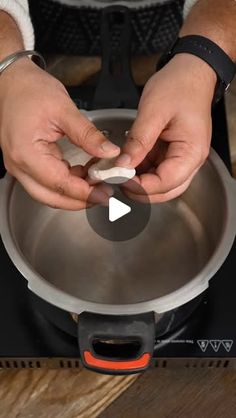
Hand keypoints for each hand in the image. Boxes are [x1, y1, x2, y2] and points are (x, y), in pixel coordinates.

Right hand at [0, 59, 119, 209]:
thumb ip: (88, 135)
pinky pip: (47, 182)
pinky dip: (66, 182)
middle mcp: (19, 165)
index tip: (104, 193)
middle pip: (51, 197)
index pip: (59, 183)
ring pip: (49, 193)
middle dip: (80, 200)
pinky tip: (83, 173)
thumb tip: (109, 152)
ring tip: (97, 182)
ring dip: (73, 192)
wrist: (11, 81)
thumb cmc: (30, 90)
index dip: (84, 192)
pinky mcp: (26, 163)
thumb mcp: (64, 110)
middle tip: (104, 194)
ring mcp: (20, 166)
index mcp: (26, 153)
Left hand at [115, 54, 216, 202]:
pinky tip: (125, 164)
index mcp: (191, 152)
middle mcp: (190, 160)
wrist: (191, 72)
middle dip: (140, 191)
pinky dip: (140, 171)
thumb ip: (138, 141)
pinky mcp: (171, 153)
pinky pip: (155, 170)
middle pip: (166, 190)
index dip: (141, 186)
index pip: (166, 182)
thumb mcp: (154, 111)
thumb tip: (122, 165)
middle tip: (116, 181)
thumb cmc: (180, 86)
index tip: (119, 179)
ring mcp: (181, 158)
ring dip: (139, 182)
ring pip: (160, 184)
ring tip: (117, 172)